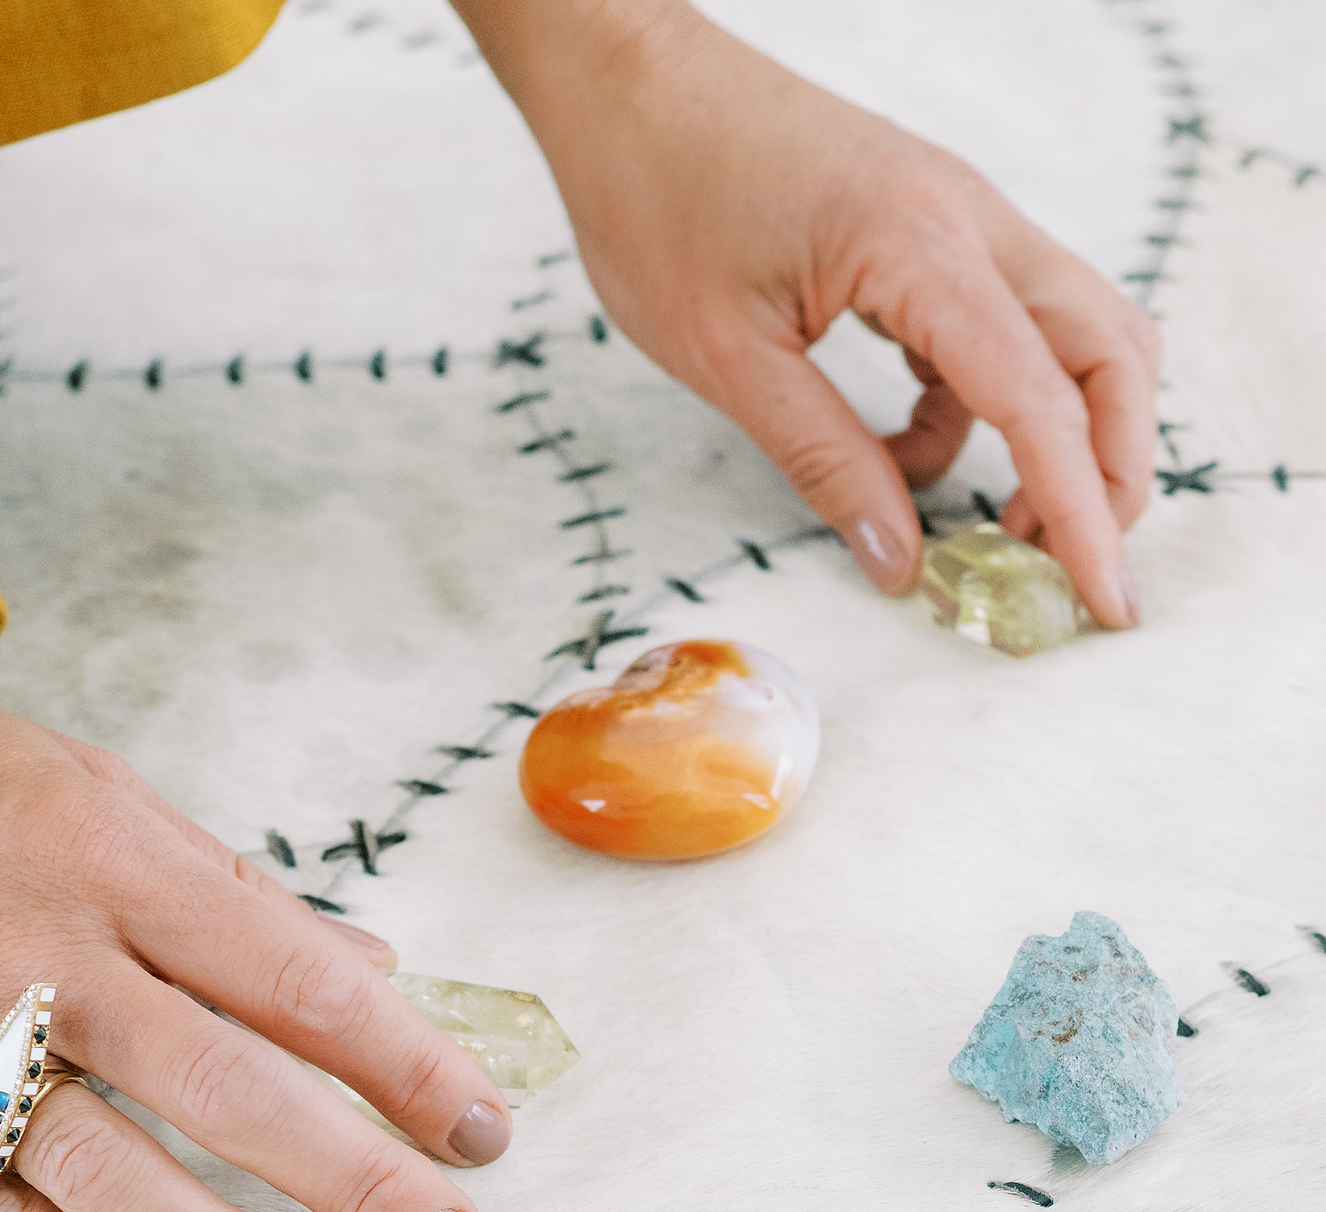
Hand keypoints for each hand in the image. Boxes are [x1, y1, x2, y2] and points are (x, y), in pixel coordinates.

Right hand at [0, 663, 510, 1211]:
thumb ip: (227, 890)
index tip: (477, 1126)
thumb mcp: (93, 788)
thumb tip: (364, 971)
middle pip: (224, 1086)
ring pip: (112, 1169)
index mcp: (111, 856)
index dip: (400, 1061)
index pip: (291, 977)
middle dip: (355, 1177)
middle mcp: (38, 949)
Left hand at [460, 0, 1157, 625]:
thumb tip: (898, 560)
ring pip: (1069, 334)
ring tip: (985, 523)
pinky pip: (1000, 323)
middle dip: (1107, 468)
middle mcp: (971, 222)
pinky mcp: (930, 227)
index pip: (1042, 400)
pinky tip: (907, 452)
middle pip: (1108, 353)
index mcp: (924, 251)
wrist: (627, 85)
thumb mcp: (728, 359)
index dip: (1080, 512)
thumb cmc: (657, 200)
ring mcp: (960, 217)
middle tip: (1062, 566)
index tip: (1103, 602)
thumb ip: (822, 461)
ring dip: (1052, 432)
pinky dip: (979, 400)